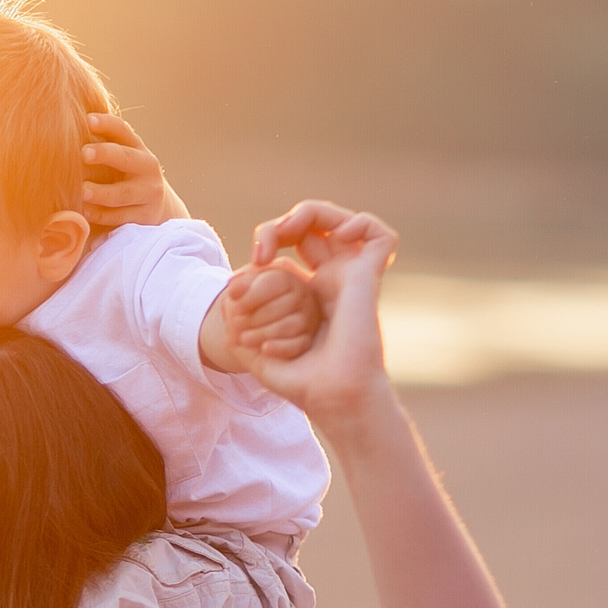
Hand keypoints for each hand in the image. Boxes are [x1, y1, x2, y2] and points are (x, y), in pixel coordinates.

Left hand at [83, 114, 188, 226]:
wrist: (157, 207)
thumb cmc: (126, 177)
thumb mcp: (123, 158)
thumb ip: (104, 146)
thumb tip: (68, 128)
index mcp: (138, 148)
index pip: (123, 131)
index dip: (107, 124)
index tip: (88, 120)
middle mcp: (147, 167)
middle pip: (126, 158)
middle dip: (105, 154)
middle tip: (83, 153)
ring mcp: (149, 193)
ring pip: (123, 193)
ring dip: (101, 193)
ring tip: (82, 191)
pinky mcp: (145, 217)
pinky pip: (121, 216)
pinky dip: (102, 215)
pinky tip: (85, 212)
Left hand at [214, 260, 321, 370]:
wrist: (247, 330)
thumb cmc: (244, 306)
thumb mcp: (238, 293)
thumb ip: (237, 286)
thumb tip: (234, 289)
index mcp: (286, 277)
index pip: (278, 281)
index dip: (253, 293)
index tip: (233, 302)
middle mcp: (303, 295)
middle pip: (288, 303)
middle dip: (257, 315)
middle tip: (236, 323)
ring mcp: (308, 318)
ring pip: (293, 325)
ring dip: (264, 333)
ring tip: (244, 338)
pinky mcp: (307, 340)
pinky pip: (299, 345)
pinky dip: (280, 348)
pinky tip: (264, 349)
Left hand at [240, 202, 399, 423]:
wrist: (332, 394)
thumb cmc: (300, 380)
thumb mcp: (254, 348)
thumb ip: (237, 321)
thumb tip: (227, 292)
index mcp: (308, 291)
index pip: (291, 245)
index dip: (269, 238)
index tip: (251, 264)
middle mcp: (332, 279)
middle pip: (315, 226)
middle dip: (285, 222)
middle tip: (265, 245)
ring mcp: (353, 276)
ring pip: (343, 220)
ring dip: (314, 213)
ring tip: (291, 229)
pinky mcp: (371, 277)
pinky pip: (380, 234)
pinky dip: (359, 223)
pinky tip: (337, 234)